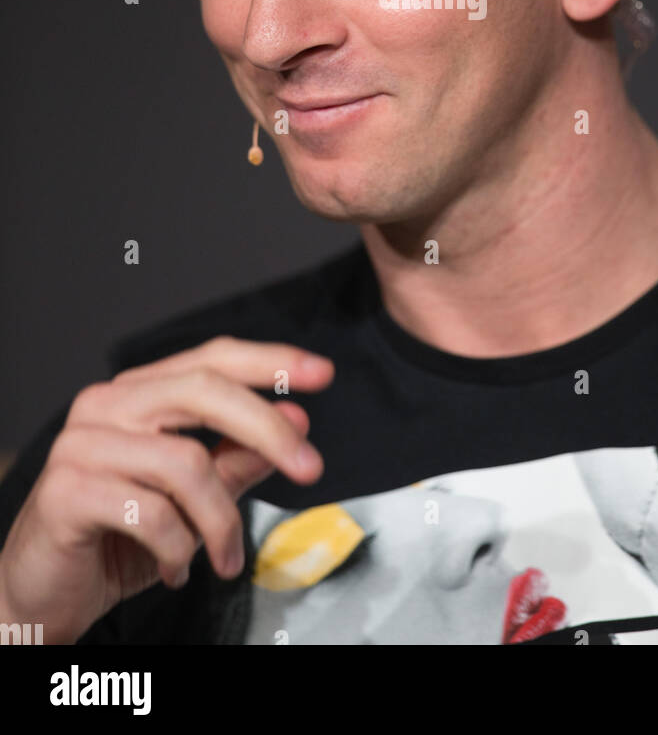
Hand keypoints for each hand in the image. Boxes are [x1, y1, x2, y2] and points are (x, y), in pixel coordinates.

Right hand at [0, 336, 333, 642]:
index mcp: (137, 394)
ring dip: (221, 521)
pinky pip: (152, 512)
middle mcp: (106, 405)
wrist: (41, 592)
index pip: (211, 359)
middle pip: (204, 391)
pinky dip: (179, 548)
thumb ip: (237, 458)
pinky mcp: (67, 491)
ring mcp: (82, 444)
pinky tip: (176, 569)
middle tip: (312, 468)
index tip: (322, 374)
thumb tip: (296, 422)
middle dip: (268, 429)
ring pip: (186, 462)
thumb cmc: (116, 539)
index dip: (270, 362)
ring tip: (224, 558)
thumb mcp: (192, 501)